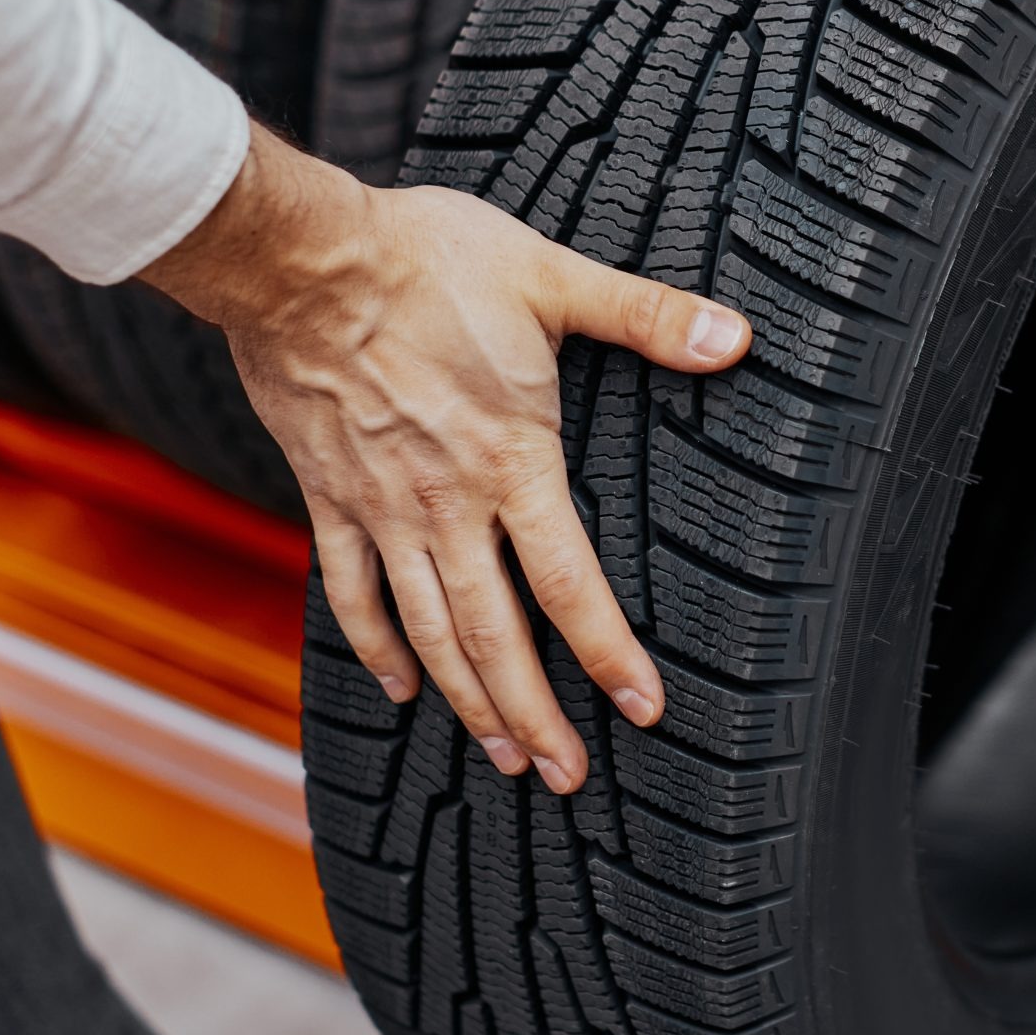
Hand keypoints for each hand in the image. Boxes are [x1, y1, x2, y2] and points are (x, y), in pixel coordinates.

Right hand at [141, 127, 750, 791]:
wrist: (300, 259)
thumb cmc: (427, 260)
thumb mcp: (552, 277)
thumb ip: (646, 316)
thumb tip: (735, 338)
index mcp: (511, 462)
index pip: (570, 586)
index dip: (608, 656)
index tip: (643, 710)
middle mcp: (445, 504)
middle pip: (496, 637)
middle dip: (536, 715)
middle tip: (569, 775)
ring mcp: (380, 509)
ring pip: (429, 632)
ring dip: (467, 702)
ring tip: (505, 757)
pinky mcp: (327, 496)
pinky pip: (349, 592)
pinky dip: (375, 647)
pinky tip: (400, 686)